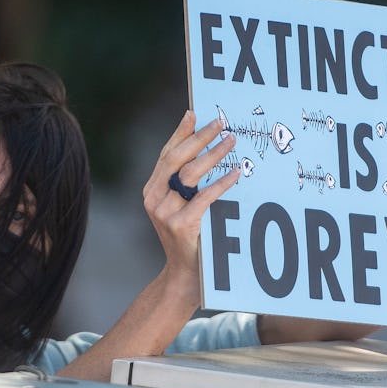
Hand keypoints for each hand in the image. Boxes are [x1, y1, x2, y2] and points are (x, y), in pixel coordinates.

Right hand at [143, 111, 238, 286]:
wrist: (185, 274)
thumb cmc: (189, 236)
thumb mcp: (179, 206)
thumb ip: (183, 182)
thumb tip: (204, 147)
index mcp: (151, 190)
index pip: (166, 154)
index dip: (180, 132)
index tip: (194, 113)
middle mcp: (153, 198)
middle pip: (176, 159)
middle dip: (199, 137)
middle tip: (220, 123)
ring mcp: (164, 213)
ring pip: (189, 174)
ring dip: (212, 154)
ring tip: (231, 141)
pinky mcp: (180, 225)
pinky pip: (203, 197)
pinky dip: (220, 183)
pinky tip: (235, 173)